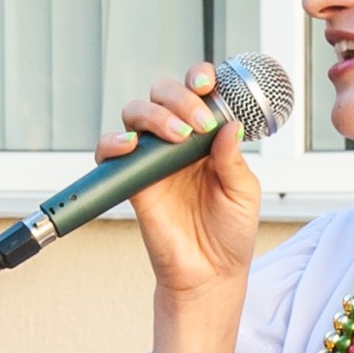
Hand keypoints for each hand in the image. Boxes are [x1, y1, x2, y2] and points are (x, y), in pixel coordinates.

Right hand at [103, 66, 260, 308]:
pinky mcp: (133, 181)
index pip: (197, 93)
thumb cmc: (230, 233)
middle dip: (179, 98)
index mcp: (207, 136)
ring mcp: (153, 159)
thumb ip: (233, 158)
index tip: (207, 83)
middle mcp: (177, 142)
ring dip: (154, 115)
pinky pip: (110, 151)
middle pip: (163, 94)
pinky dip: (113, 142)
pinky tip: (131, 145)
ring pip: (136, 113)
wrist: (210, 274)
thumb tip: (228, 125)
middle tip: (197, 124)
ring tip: (176, 137)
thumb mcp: (243, 192)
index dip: (198, 78)